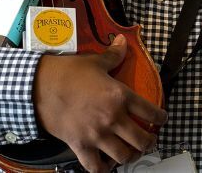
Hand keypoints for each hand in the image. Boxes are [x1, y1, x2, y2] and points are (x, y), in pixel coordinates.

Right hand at [33, 34, 167, 172]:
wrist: (40, 86)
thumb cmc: (68, 72)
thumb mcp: (95, 62)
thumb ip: (114, 55)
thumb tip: (122, 40)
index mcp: (120, 95)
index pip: (151, 112)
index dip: (161, 118)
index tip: (161, 119)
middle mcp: (113, 118)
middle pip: (142, 140)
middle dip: (149, 142)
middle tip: (149, 140)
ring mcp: (97, 134)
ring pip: (124, 156)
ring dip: (130, 156)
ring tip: (130, 152)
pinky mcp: (80, 146)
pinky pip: (96, 167)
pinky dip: (103, 169)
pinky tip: (106, 164)